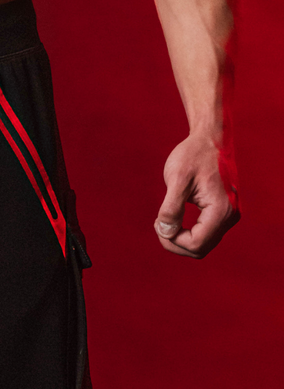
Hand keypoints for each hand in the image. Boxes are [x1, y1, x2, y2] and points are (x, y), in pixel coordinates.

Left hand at [154, 134, 239, 258]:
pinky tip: (175, 220)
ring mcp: (229, 216)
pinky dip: (188, 234)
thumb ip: (170, 208)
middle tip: (159, 223)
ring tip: (165, 221)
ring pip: (202, 246)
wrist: (210, 139)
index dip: (172, 240)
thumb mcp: (176, 178)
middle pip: (199, 249)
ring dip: (181, 240)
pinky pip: (205, 236)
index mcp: (221, 208)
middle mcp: (230, 216)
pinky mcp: (224, 214)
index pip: (195, 243)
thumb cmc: (193, 154)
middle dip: (175, 243)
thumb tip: (166, 232)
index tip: (158, 221)